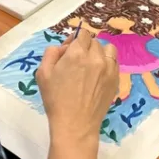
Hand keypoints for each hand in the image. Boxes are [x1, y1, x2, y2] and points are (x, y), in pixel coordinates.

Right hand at [37, 31, 118, 158]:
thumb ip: (52, 52)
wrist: (75, 125)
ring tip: (92, 65)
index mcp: (77, 53)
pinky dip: (107, 63)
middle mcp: (96, 57)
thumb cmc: (56, 99)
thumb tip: (64, 47)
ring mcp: (109, 69)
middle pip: (94, 41)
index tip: (69, 50)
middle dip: (85, 47)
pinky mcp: (116, 80)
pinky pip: (114, 62)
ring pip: (108, 49)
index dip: (75, 39)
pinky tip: (99, 75)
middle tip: (76, 61)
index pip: (82, 33)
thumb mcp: (43, 73)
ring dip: (100, 52)